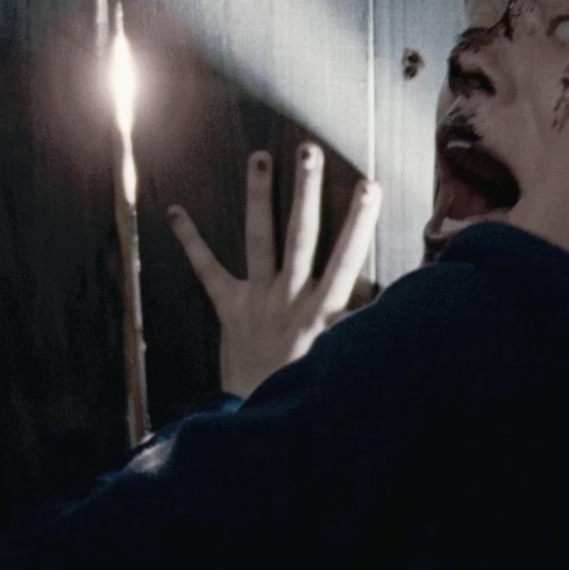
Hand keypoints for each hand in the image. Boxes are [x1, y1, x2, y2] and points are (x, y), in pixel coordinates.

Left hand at [167, 144, 380, 396]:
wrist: (262, 419)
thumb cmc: (308, 384)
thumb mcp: (343, 355)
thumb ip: (363, 322)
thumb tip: (393, 297)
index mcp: (325, 309)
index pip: (347, 256)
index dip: (359, 220)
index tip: (369, 185)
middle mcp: (291, 297)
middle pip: (302, 235)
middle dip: (307, 191)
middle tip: (309, 151)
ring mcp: (258, 299)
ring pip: (260, 238)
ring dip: (259, 196)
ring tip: (259, 157)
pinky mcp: (229, 308)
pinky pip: (207, 270)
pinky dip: (191, 241)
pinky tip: (175, 210)